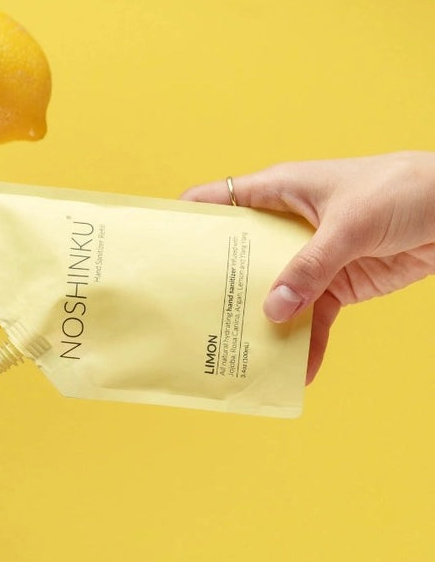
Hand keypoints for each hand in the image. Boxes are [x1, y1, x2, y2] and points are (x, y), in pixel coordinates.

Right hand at [182, 151, 434, 381]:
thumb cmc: (404, 189)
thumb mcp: (349, 225)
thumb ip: (309, 268)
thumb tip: (273, 311)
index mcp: (280, 191)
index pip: (220, 201)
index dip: (187, 221)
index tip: (157, 249)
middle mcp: (287, 226)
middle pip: (238, 260)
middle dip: (217, 290)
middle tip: (188, 320)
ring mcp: (309, 258)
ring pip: (271, 296)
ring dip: (259, 326)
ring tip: (236, 357)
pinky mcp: (336, 286)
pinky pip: (312, 320)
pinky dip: (306, 346)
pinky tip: (298, 372)